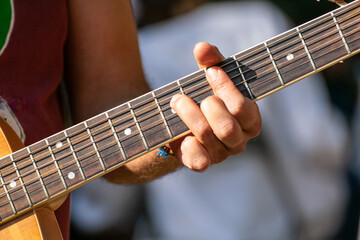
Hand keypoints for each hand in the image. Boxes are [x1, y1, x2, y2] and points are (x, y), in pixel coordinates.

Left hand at [169, 42, 261, 170]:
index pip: (244, 108)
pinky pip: (199, 161)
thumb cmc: (203, 97)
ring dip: (188, 115)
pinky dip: (188, 145)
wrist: (182, 122)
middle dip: (206, 106)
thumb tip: (202, 48)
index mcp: (249, 120)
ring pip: (208, 137)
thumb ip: (210, 61)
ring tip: (176, 101)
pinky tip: (180, 134)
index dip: (226, 89)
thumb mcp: (208, 77)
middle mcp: (239, 140)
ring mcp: (221, 154)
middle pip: (227, 127)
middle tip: (186, 95)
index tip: (210, 72)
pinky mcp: (203, 163)